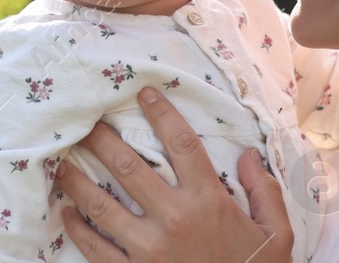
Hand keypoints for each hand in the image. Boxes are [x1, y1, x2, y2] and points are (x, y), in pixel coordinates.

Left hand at [53, 87, 294, 262]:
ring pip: (102, 205)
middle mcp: (175, 219)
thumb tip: (248, 155)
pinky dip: (77, 229)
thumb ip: (265, 191)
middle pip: (129, 167)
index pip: (182, 144)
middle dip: (102, 140)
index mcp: (210, 202)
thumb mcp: (277, 233)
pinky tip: (66, 212)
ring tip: (61, 162)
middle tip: (84, 122)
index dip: (161, 113)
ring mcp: (149, 249)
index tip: (144, 93)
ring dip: (77, 180)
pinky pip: (96, 249)